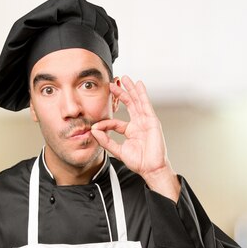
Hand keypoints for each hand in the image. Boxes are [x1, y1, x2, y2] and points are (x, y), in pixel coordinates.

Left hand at [90, 75, 179, 201]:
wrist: (151, 168)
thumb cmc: (139, 162)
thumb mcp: (118, 150)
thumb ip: (106, 141)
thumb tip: (94, 131)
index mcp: (131, 131)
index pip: (116, 122)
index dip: (105, 122)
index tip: (96, 125)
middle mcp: (139, 124)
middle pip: (129, 105)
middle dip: (121, 94)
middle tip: (112, 84)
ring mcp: (146, 121)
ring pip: (137, 101)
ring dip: (131, 89)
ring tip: (125, 79)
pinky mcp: (152, 121)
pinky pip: (146, 104)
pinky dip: (142, 94)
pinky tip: (139, 85)